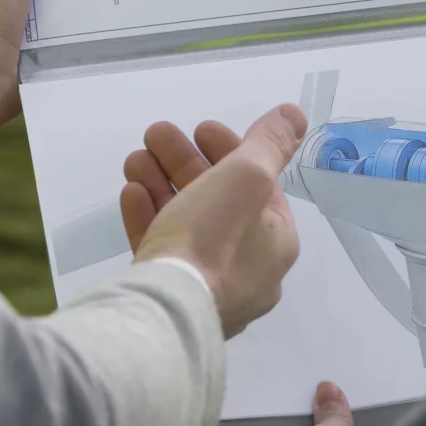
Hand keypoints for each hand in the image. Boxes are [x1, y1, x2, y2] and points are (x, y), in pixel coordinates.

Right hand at [119, 105, 305, 337]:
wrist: (164, 310)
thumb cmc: (213, 239)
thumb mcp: (247, 178)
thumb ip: (269, 144)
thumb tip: (295, 114)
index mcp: (275, 245)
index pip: (258, 187)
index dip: (231, 149)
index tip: (201, 128)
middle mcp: (247, 271)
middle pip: (216, 203)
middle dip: (184, 163)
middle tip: (156, 134)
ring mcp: (206, 289)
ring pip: (184, 224)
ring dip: (160, 184)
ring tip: (134, 158)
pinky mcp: (170, 299)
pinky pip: (162, 251)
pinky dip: (147, 217)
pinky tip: (130, 192)